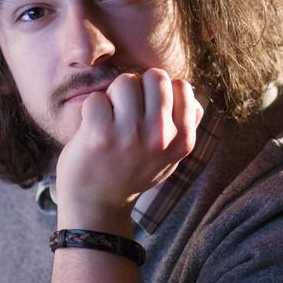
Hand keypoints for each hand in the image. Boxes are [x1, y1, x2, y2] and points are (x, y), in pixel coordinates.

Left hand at [54, 68, 200, 232]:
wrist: (97, 205)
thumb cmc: (131, 173)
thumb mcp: (169, 157)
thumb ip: (184, 126)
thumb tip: (191, 92)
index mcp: (182, 140)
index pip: (182, 86)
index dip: (161, 92)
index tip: (148, 111)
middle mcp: (161, 136)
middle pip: (155, 76)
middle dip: (138, 87)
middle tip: (126, 112)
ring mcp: (131, 135)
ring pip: (126, 82)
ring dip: (113, 97)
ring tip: (109, 120)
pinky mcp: (100, 135)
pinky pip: (97, 97)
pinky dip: (91, 108)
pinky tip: (92, 128)